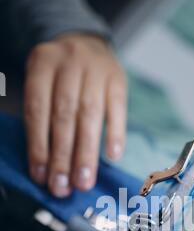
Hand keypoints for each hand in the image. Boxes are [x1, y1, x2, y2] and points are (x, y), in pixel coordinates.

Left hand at [24, 33, 126, 196]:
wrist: (88, 44)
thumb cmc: (61, 77)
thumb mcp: (43, 84)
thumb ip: (43, 118)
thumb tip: (47, 168)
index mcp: (42, 65)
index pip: (38, 110)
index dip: (38, 146)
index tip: (41, 176)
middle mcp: (69, 63)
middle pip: (65, 115)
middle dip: (63, 155)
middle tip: (63, 186)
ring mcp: (96, 69)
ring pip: (90, 115)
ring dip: (86, 152)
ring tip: (83, 181)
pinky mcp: (118, 79)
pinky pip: (118, 108)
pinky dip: (116, 133)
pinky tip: (113, 156)